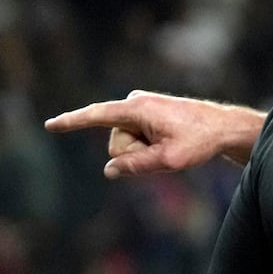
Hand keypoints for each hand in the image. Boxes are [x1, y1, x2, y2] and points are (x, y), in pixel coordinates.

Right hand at [44, 90, 248, 177]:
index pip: (96, 115)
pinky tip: (169, 142)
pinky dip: (148, 148)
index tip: (49, 125)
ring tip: (171, 144)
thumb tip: (109, 170)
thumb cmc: (199, 141)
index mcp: (137, 108)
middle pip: (116, 143)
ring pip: (126, 144)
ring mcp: (140, 108)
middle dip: (135, 154)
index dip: (71, 122)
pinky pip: (135, 140)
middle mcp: (135, 103)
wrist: (222, 127)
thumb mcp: (169, 160)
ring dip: (145, 152)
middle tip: (168, 151)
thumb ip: (136, 166)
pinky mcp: (145, 114)